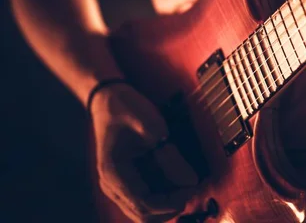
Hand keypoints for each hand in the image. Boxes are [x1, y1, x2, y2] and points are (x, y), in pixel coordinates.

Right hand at [90, 83, 197, 221]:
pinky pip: (147, 199)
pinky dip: (164, 195)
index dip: (171, 202)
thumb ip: (170, 156)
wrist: (109, 99)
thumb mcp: (152, 125)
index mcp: (114, 172)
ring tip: (186, 181)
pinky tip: (178, 178)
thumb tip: (192, 182)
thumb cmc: (126, 107)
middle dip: (171, 206)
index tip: (191, 188)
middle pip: (144, 215)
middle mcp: (113, 185)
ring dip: (168, 203)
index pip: (143, 204)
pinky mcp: (129, 182)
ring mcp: (119, 186)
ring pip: (146, 212)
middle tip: (191, 187)